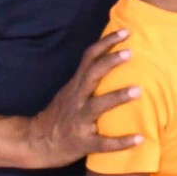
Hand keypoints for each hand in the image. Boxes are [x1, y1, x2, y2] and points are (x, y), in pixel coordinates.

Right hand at [24, 30, 139, 166]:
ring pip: (97, 106)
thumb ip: (88, 78)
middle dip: (110, 63)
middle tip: (131, 52)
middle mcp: (77, 100)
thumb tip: (113, 57)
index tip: (126, 31)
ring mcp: (79, 121)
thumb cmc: (60, 115)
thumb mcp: (70, 92)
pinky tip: (140, 138)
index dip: (106, 43)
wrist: (35, 144)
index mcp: (76, 86)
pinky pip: (103, 142)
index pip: (89, 58)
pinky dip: (121, 142)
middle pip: (92, 76)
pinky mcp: (82, 143)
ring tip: (139, 91)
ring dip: (117, 97)